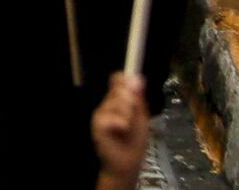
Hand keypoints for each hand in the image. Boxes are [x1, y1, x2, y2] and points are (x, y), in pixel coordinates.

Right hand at [91, 70, 153, 189]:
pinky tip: (122, 131)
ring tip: (127, 127)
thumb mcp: (141, 116)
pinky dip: (120, 123)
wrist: (128, 162)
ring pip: (115, 101)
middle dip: (130, 100)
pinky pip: (110, 116)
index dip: (124, 79)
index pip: (117, 79)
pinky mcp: (97, 124)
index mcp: (118, 99)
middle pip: (118, 88)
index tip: (132, 85)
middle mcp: (108, 103)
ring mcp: (101, 112)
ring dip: (127, 114)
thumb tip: (137, 77)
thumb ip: (138, 97)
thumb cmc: (135, 140)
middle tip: (132, 115)